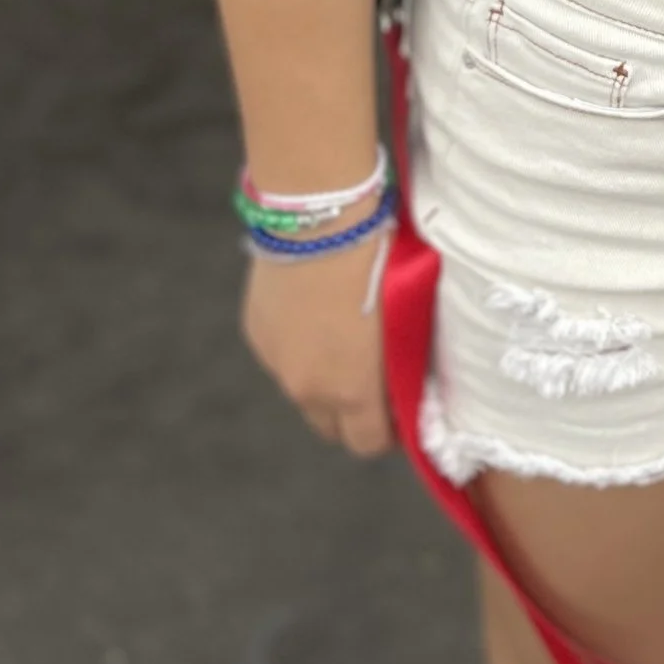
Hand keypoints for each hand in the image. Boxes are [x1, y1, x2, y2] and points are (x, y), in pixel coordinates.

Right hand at [241, 242, 392, 455]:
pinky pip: (282, 357)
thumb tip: (407, 384)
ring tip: (344, 341)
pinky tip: (316, 315)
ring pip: (303, 391)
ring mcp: (276, 362)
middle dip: (353, 416)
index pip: (367, 443)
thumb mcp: (404, 321)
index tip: (401, 415)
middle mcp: (306, 387)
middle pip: (329, 428)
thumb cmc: (381, 263)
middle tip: (375, 386)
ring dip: (323, 380)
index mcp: (351, 390)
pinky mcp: (256, 333)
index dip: (388, 434)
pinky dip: (299, 349)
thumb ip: (400, 365)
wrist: (322, 219)